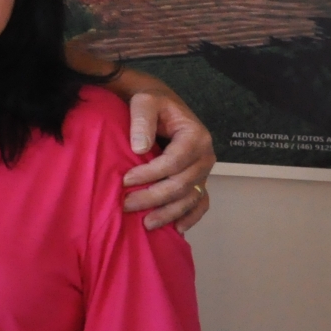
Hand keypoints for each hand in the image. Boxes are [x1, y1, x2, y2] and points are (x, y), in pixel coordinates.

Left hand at [122, 89, 214, 233]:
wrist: (160, 105)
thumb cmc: (151, 102)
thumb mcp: (144, 101)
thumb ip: (141, 120)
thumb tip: (139, 148)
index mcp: (195, 136)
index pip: (174, 162)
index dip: (150, 174)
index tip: (125, 181)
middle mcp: (205, 156)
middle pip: (182, 184)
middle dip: (153, 197)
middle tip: (126, 205)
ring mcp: (204, 171)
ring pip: (190, 198)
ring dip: (169, 213)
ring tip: (146, 224)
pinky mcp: (199, 180)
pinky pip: (200, 203)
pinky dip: (191, 217)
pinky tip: (177, 228)